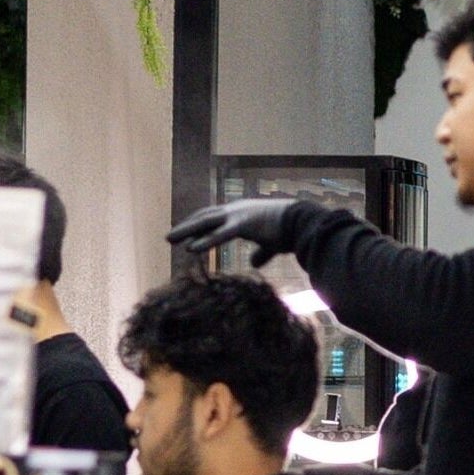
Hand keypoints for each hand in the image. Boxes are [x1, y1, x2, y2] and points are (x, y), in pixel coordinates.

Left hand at [166, 198, 304, 266]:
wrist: (303, 222)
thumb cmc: (289, 232)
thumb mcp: (271, 243)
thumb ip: (260, 253)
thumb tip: (254, 264)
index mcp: (241, 212)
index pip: (214, 216)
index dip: (199, 224)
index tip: (186, 232)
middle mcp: (236, 209)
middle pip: (204, 217)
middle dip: (186, 227)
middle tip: (170, 237)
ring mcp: (238, 215)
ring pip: (206, 222)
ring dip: (186, 231)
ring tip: (170, 240)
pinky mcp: (243, 224)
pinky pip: (219, 234)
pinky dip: (204, 241)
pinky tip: (190, 248)